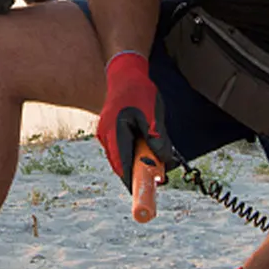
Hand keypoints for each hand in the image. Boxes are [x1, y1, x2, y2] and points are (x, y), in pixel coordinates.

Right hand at [97, 51, 176, 184]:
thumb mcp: (153, 114)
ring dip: (135, 162)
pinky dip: (131, 153)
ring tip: (153, 160)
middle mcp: (106, 136)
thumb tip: (163, 159)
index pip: (123, 165)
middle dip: (136, 173)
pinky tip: (143, 147)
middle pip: (120, 164)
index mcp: (115, 132)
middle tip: (154, 178)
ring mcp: (105, 133)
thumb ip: (157, 138)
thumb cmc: (140, 92)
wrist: (125, 73)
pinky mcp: (108, 131)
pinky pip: (119, 148)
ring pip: (120, 157)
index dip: (132, 182)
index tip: (141, 195)